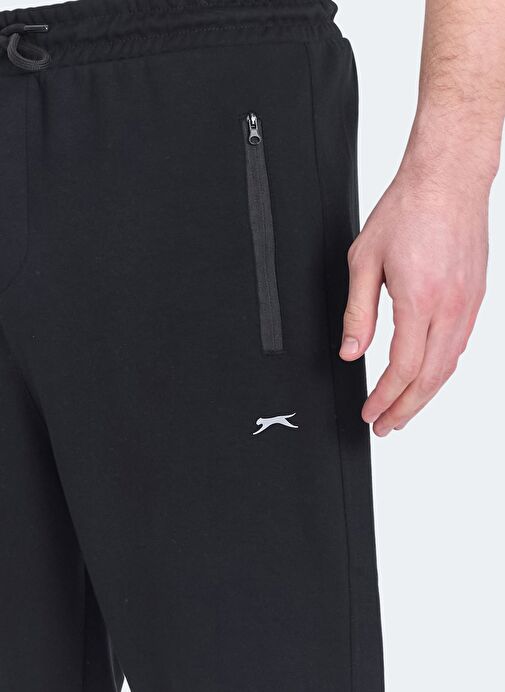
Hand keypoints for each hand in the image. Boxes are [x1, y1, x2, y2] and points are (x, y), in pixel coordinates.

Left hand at [340, 154, 490, 436]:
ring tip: (404, 411)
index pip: (402, 368)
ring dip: (425, 395)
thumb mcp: (364, 261)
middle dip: (406, 409)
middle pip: (429, 378)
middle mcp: (450, 307)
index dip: (385, 399)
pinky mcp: (475, 297)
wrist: (448, 179)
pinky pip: (459, 346)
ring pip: (449, 367)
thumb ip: (358, 313)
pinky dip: (441, 371)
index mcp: (419, 300)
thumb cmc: (408, 210)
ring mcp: (468, 304)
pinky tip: (427, 377)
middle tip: (386, 427)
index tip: (370, 414)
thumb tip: (351, 352)